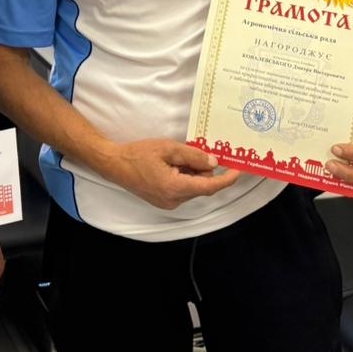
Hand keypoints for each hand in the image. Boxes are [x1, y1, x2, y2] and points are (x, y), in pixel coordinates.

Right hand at [104, 139, 241, 209]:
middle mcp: (174, 200)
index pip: (209, 186)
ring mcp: (168, 203)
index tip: (238, 170)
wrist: (114, 164)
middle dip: (202, 168)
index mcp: (176, 188)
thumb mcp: (168, 148)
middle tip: (192, 150)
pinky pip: (182, 189)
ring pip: (192, 187)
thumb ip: (192, 155)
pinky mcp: (163, 201)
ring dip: (191, 172)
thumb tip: (213, 162)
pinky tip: (170, 165)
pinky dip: (183, 177)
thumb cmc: (138, 154)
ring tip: (174, 157)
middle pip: (201, 185)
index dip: (226, 179)